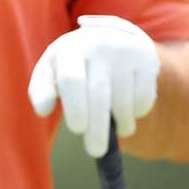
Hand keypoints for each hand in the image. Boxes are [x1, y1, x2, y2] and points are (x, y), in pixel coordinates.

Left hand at [27, 15, 159, 157]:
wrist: (109, 38)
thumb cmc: (73, 64)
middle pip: (99, 96)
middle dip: (97, 129)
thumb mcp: (52, 70)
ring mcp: (126, 52)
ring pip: (124, 102)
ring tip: (114, 128)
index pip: (72, 80)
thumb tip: (42, 111)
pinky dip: (136, 113)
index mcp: (70, 48)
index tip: (77, 130)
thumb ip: (41, 90)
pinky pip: (143, 99)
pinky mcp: (148, 60)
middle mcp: (99, 45)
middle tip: (95, 151)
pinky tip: (127, 109)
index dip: (76, 108)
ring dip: (120, 124)